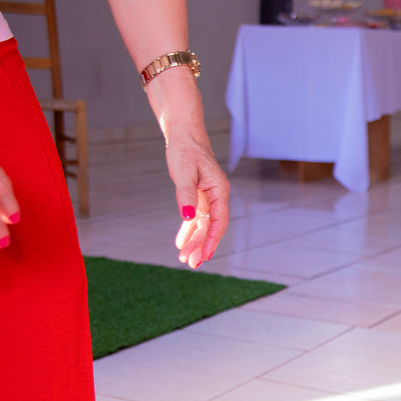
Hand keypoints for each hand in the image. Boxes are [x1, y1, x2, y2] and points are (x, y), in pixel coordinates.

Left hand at [165, 133, 229, 268]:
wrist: (184, 136)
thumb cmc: (185, 151)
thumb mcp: (183, 172)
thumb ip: (186, 195)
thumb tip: (187, 217)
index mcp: (219, 190)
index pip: (219, 220)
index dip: (212, 239)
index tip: (204, 255)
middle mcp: (217, 196)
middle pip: (211, 226)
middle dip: (201, 245)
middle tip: (191, 263)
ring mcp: (208, 198)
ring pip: (203, 224)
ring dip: (195, 241)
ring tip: (185, 258)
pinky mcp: (199, 197)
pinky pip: (195, 218)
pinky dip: (188, 230)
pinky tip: (181, 242)